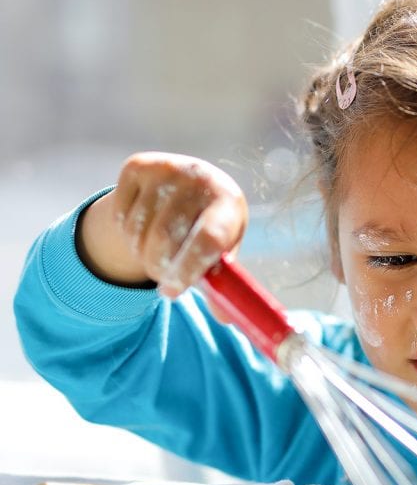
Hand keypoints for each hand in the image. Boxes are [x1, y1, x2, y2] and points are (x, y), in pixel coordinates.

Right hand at [79, 153, 247, 297]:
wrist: (190, 186)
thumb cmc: (209, 231)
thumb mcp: (220, 255)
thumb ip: (221, 286)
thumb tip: (225, 319)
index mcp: (228, 202)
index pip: (208, 239)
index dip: (187, 270)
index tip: (172, 292)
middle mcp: (200, 177)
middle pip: (165, 238)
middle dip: (159, 268)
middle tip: (164, 279)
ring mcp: (168, 167)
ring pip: (138, 230)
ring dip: (141, 253)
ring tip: (157, 252)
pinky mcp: (138, 165)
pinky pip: (120, 215)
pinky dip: (126, 233)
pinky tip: (143, 228)